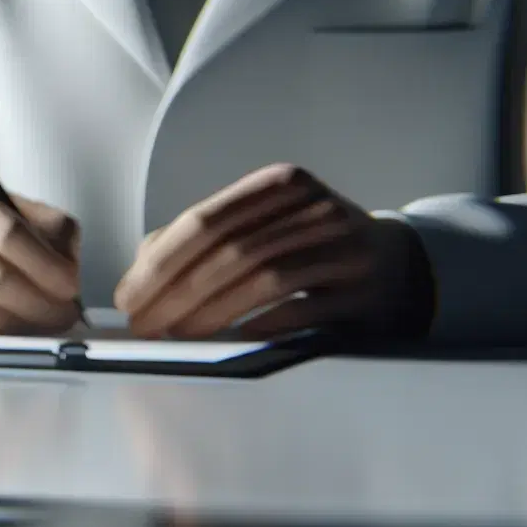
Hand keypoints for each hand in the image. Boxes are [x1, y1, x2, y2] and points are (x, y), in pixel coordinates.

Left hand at [114, 163, 433, 339]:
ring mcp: (343, 246)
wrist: (399, 265)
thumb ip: (205, 239)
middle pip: (227, 250)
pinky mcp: (363, 289)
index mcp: (279, 184)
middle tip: (143, 325)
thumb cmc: (311, 248)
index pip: (204, 221)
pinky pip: (302, 309)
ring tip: (177, 336)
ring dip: (210, 312)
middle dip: (175, 292)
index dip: (159, 263)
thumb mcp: (264, 225)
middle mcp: (313, 208)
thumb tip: (139, 272)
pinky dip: (260, 325)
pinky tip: (229, 341)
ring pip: (261, 278)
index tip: (128, 299)